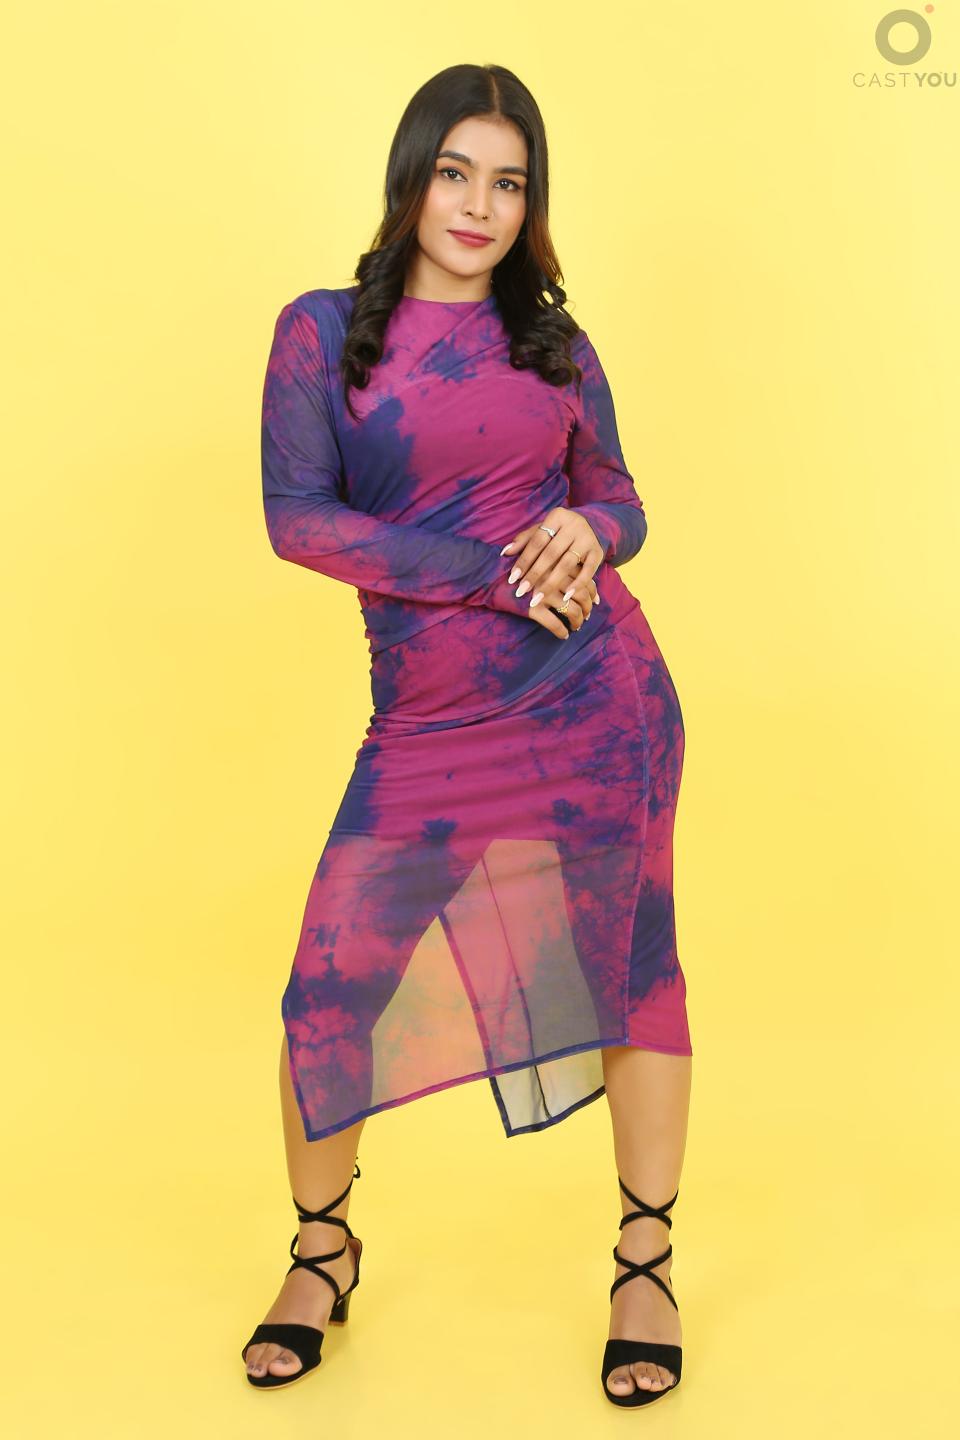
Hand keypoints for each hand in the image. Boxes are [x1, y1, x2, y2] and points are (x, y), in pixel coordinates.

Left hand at [500, 508, 602, 638]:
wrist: (591, 525)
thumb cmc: (559, 531)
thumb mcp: (542, 529)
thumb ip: (524, 540)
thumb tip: (506, 552)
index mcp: (557, 516)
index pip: (537, 541)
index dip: (524, 560)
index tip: (513, 578)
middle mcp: (574, 525)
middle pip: (551, 553)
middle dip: (535, 574)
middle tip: (522, 592)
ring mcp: (587, 539)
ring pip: (567, 564)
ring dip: (552, 583)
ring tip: (539, 598)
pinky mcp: (598, 552)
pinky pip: (589, 570)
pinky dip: (578, 584)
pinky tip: (567, 596)